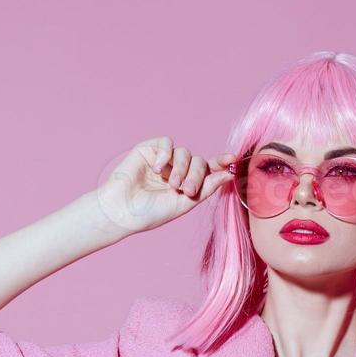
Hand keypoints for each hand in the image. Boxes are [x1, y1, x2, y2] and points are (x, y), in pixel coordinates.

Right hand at [94, 136, 235, 235]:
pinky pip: (167, 143)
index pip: (208, 169)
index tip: (233, 159)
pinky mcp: (149, 149)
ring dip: (181, 169)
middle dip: (196, 176)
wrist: (122, 210)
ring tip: (171, 185)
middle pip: (199, 162)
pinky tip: (157, 169)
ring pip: (185, 153)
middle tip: (186, 191)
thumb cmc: (150, 213)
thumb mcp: (184, 203)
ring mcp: (163, 159)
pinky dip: (165, 155)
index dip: (221, 163)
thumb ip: (207, 188)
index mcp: (186, 184)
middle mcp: (176, 170)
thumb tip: (229, 174)